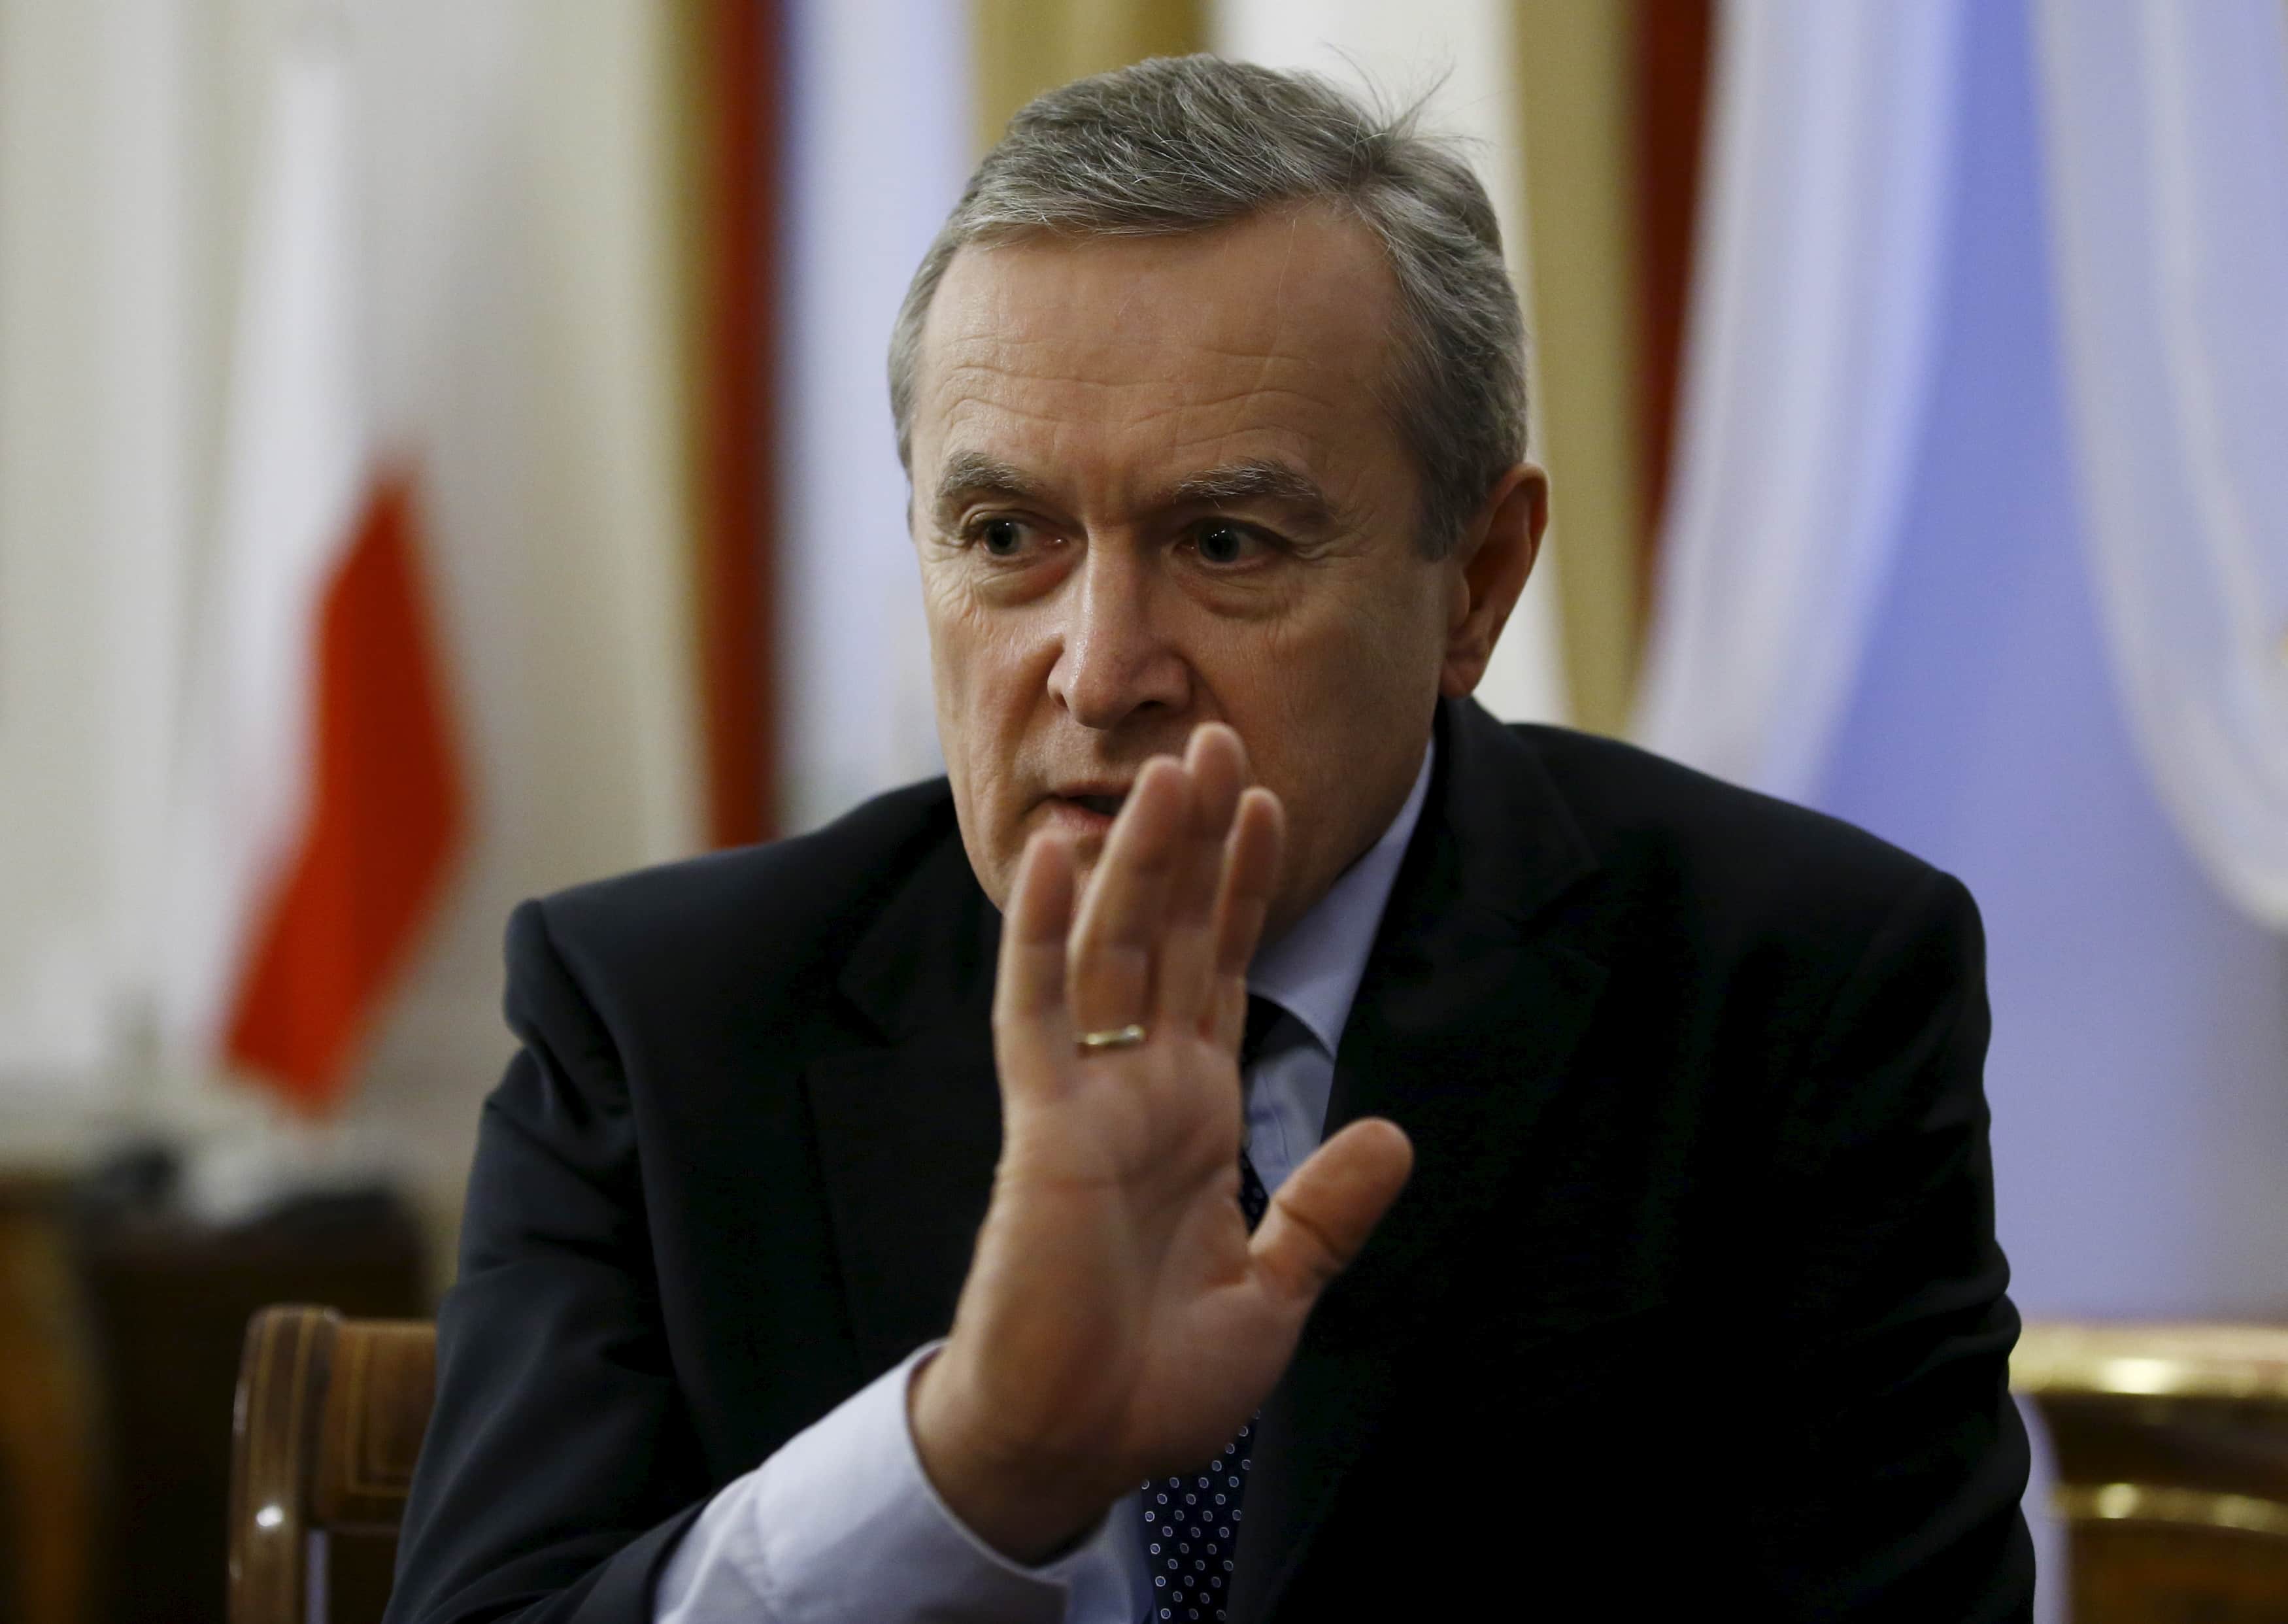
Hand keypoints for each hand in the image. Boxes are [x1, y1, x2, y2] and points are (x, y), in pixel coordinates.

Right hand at [909, 723, 1413, 1561]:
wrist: (1074, 1447)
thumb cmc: (1155, 1382)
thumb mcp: (1275, 1294)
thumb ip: (1325, 1212)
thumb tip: (1392, 1132)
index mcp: (1193, 1115)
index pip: (1223, 974)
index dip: (1246, 890)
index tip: (1272, 802)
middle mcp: (1140, 1089)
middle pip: (1169, 937)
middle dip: (1197, 842)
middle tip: (1219, 739)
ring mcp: (1086, 1099)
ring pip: (1111, 950)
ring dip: (1138, 859)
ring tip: (1171, 769)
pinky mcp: (1041, 1127)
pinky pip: (1036, 1012)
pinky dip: (1043, 933)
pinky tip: (1055, 855)